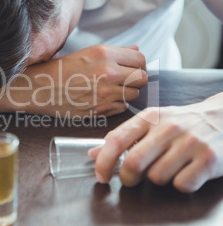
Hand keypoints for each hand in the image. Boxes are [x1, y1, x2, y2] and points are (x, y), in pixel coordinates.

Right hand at [0, 44, 147, 116]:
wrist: (41, 88)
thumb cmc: (63, 69)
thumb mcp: (88, 53)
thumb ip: (116, 52)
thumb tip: (136, 49)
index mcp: (105, 54)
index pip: (140, 59)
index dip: (138, 64)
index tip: (132, 68)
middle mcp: (108, 73)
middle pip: (142, 78)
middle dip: (135, 79)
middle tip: (125, 80)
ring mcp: (105, 93)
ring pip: (134, 94)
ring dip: (126, 93)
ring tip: (111, 90)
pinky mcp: (101, 109)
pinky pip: (122, 107)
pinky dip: (117, 104)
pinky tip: (103, 99)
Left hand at [89, 93, 222, 192]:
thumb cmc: (181, 122)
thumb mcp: (151, 122)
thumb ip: (123, 136)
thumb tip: (93, 153)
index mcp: (150, 117)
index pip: (117, 140)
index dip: (103, 162)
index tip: (101, 176)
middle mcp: (169, 128)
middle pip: (134, 163)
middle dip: (127, 178)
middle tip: (130, 179)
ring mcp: (190, 143)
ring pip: (157, 177)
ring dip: (157, 179)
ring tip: (167, 166)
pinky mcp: (209, 160)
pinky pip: (181, 185)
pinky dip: (179, 184)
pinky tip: (185, 171)